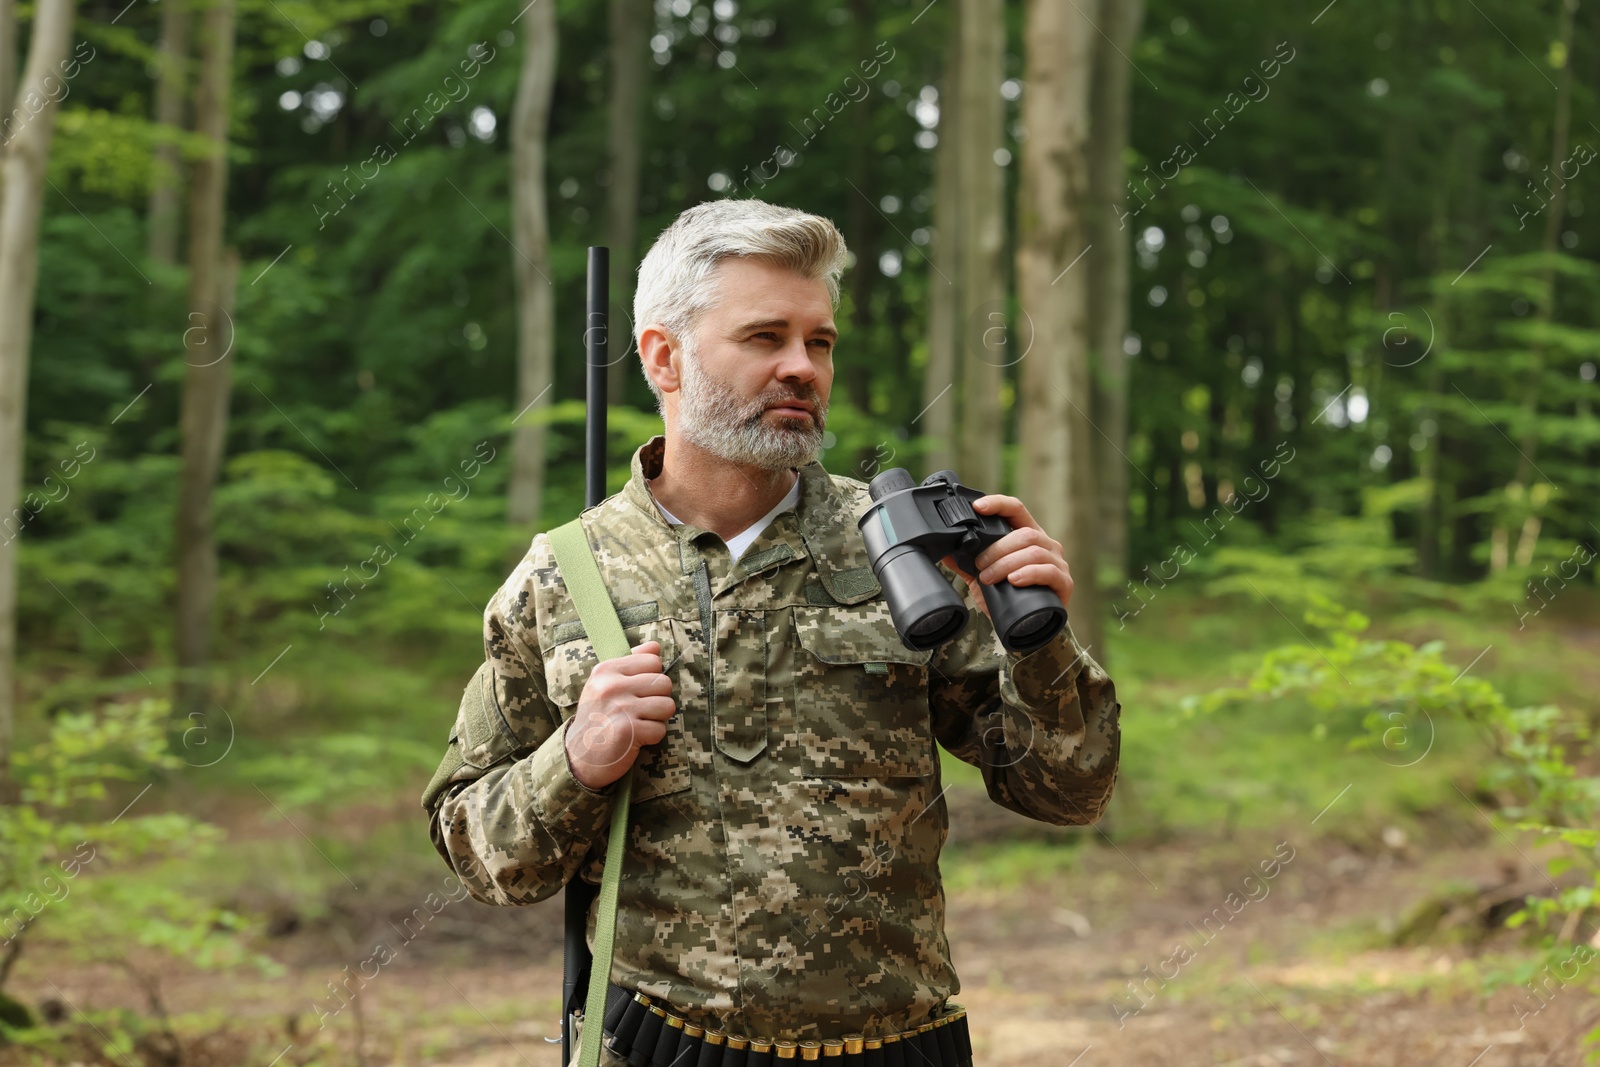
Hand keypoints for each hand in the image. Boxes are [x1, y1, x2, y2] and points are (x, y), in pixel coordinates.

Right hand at [564, 640, 675, 789]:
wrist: (580, 757)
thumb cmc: (597, 717)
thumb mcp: (605, 684)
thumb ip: (631, 662)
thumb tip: (656, 646)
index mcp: (606, 670)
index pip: (653, 661)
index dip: (651, 678)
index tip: (637, 692)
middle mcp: (612, 686)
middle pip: (664, 683)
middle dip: (658, 700)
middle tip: (639, 711)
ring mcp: (621, 708)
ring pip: (667, 706)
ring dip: (657, 719)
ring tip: (638, 723)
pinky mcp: (629, 730)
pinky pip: (660, 729)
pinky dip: (652, 737)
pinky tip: (636, 738)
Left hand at [940, 495, 1073, 618]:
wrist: (1030, 627)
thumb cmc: (1011, 597)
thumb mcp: (986, 577)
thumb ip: (967, 564)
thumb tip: (943, 553)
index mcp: (1028, 535)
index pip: (1016, 509)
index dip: (998, 504)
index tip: (978, 507)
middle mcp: (1046, 545)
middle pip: (1024, 534)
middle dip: (996, 549)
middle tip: (978, 565)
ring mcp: (1058, 563)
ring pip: (1034, 552)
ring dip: (1006, 564)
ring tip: (988, 578)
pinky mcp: (1064, 583)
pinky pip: (1049, 572)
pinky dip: (1029, 574)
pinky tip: (1014, 580)